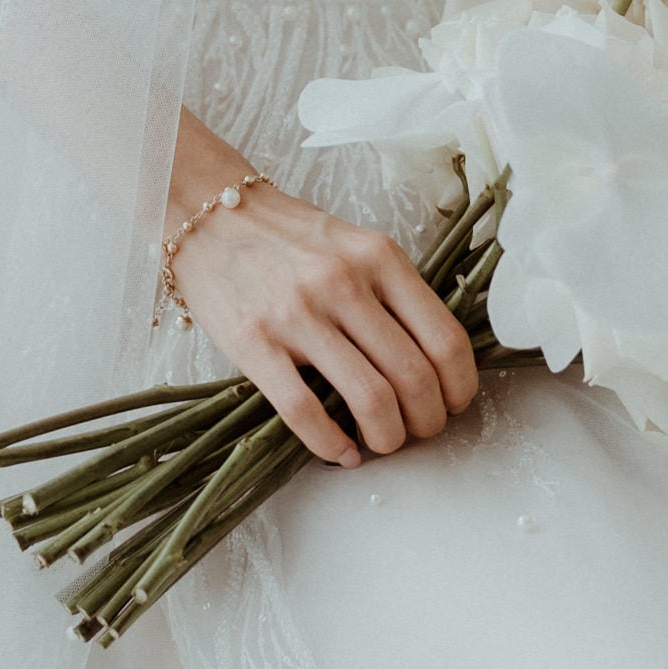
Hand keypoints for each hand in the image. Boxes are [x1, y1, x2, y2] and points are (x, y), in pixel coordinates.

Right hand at [170, 176, 480, 467]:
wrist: (208, 216)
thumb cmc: (288, 238)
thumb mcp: (356, 246)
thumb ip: (393, 292)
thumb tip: (433, 361)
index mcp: (380, 258)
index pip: (445, 338)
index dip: (460, 386)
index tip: (454, 403)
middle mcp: (345, 284)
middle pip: (414, 377)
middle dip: (427, 420)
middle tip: (420, 430)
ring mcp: (298, 314)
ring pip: (371, 399)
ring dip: (387, 437)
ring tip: (383, 442)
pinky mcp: (254, 343)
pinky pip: (305, 411)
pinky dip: (331, 445)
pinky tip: (340, 452)